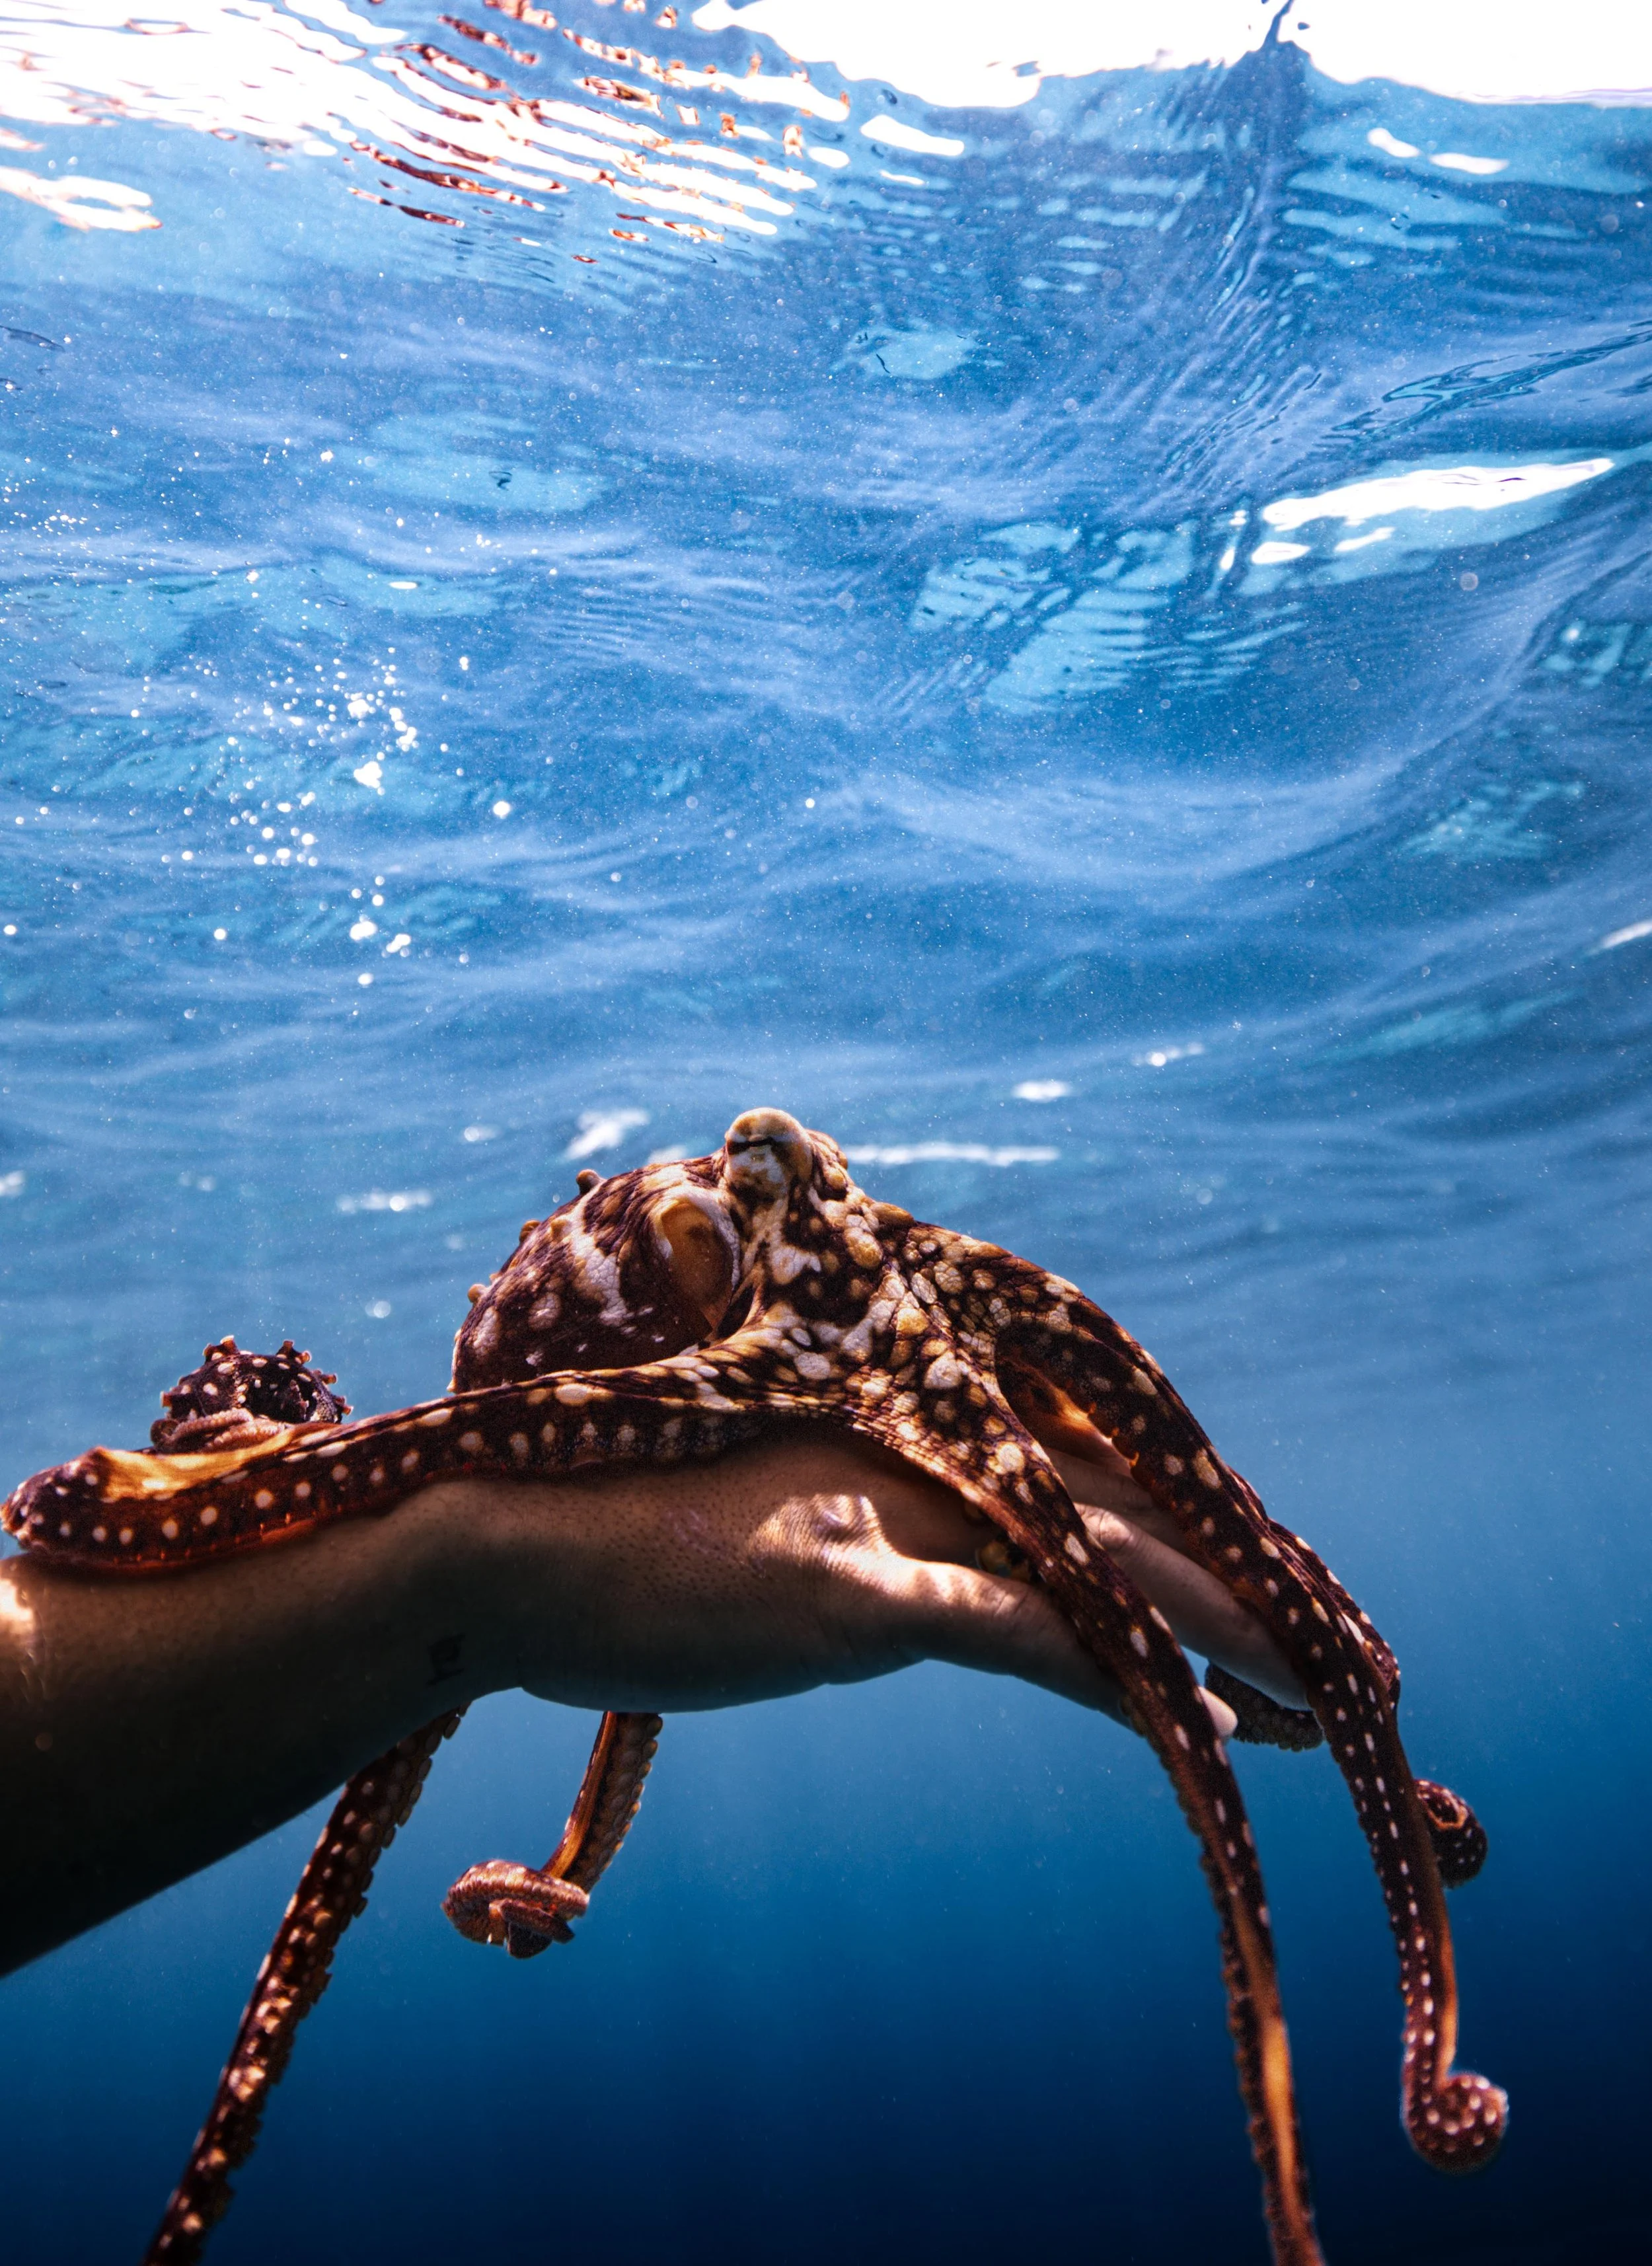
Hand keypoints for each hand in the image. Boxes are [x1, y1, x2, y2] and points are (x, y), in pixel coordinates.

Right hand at [460, 1424, 1304, 1723]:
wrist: (512, 1549)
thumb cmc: (632, 1544)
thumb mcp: (779, 1541)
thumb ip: (874, 1545)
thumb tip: (953, 1596)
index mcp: (918, 1450)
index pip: (1094, 1495)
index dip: (1204, 1552)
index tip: (1291, 1608)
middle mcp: (927, 1469)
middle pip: (1131, 1531)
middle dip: (1254, 1601)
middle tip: (1364, 1662)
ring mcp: (893, 1522)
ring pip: (1103, 1577)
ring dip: (1225, 1644)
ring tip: (1328, 1697)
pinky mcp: (847, 1590)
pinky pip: (1003, 1632)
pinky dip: (1105, 1670)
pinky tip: (1189, 1716)